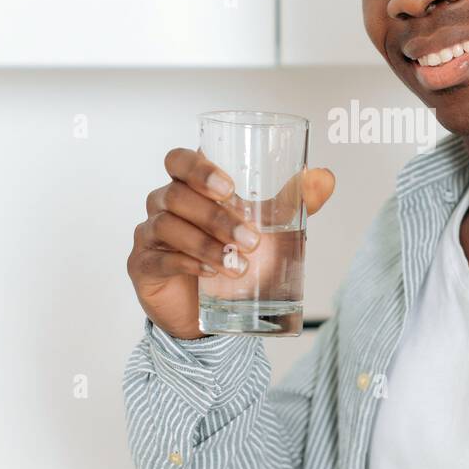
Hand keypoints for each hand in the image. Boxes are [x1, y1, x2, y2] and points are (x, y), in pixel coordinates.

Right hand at [127, 147, 334, 337]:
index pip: (179, 160)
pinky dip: (186, 263)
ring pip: (167, 225)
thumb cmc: (236, 254)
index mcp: (190, 186)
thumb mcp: (269, 227)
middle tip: (250, 239)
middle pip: (176, 195)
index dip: (198, 167)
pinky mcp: (144, 266)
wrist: (215, 308)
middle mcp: (164, 204)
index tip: (229, 188)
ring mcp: (149, 234)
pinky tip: (210, 273)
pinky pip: (159, 259)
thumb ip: (295, 201)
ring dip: (205, 243)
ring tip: (237, 264)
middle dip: (215, 217)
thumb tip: (324, 176)